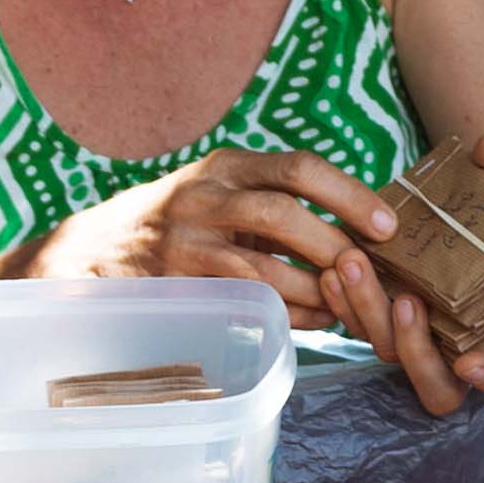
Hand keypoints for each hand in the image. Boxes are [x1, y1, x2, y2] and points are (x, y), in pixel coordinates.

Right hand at [21, 146, 399, 315]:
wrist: (94, 249)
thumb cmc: (183, 222)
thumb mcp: (224, 191)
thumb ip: (277, 198)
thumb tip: (364, 225)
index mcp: (228, 164)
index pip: (298, 166)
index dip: (350, 194)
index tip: (389, 224)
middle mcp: (204, 195)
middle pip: (282, 214)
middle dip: (335, 243)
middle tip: (372, 268)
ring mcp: (185, 241)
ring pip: (263, 267)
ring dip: (314, 289)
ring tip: (346, 300)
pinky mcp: (175, 284)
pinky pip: (241, 303)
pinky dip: (286, 314)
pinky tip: (312, 318)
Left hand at [313, 131, 483, 420]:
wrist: (450, 221)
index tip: (469, 362)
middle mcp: (458, 352)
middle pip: (438, 381)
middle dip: (415, 345)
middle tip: (405, 299)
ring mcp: (414, 343)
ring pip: (389, 354)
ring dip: (369, 315)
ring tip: (351, 264)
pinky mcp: (377, 324)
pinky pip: (358, 330)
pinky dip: (344, 304)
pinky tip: (332, 268)